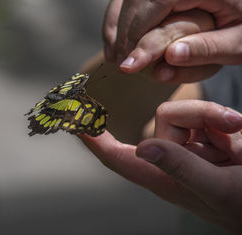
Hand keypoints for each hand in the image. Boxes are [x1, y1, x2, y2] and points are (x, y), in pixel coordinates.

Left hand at [78, 100, 241, 231]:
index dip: (94, 140)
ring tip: (239, 146)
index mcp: (163, 178)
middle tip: (231, 138)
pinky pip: (208, 113)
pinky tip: (240, 136)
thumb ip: (182, 167)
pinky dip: (225, 120)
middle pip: (164, 118)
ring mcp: (191, 146)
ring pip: (187, 111)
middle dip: (197, 117)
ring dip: (215, 119)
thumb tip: (144, 148)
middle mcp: (171, 159)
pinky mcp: (209, 136)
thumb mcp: (216, 188)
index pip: (118, 157)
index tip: (74, 120)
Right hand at [104, 0, 241, 72]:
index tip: (133, 57)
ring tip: (115, 55)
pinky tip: (115, 39)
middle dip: (125, 30)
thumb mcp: (239, 45)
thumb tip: (170, 55)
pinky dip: (117, 16)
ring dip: (116, 24)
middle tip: (123, 63)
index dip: (140, 27)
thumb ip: (208, 49)